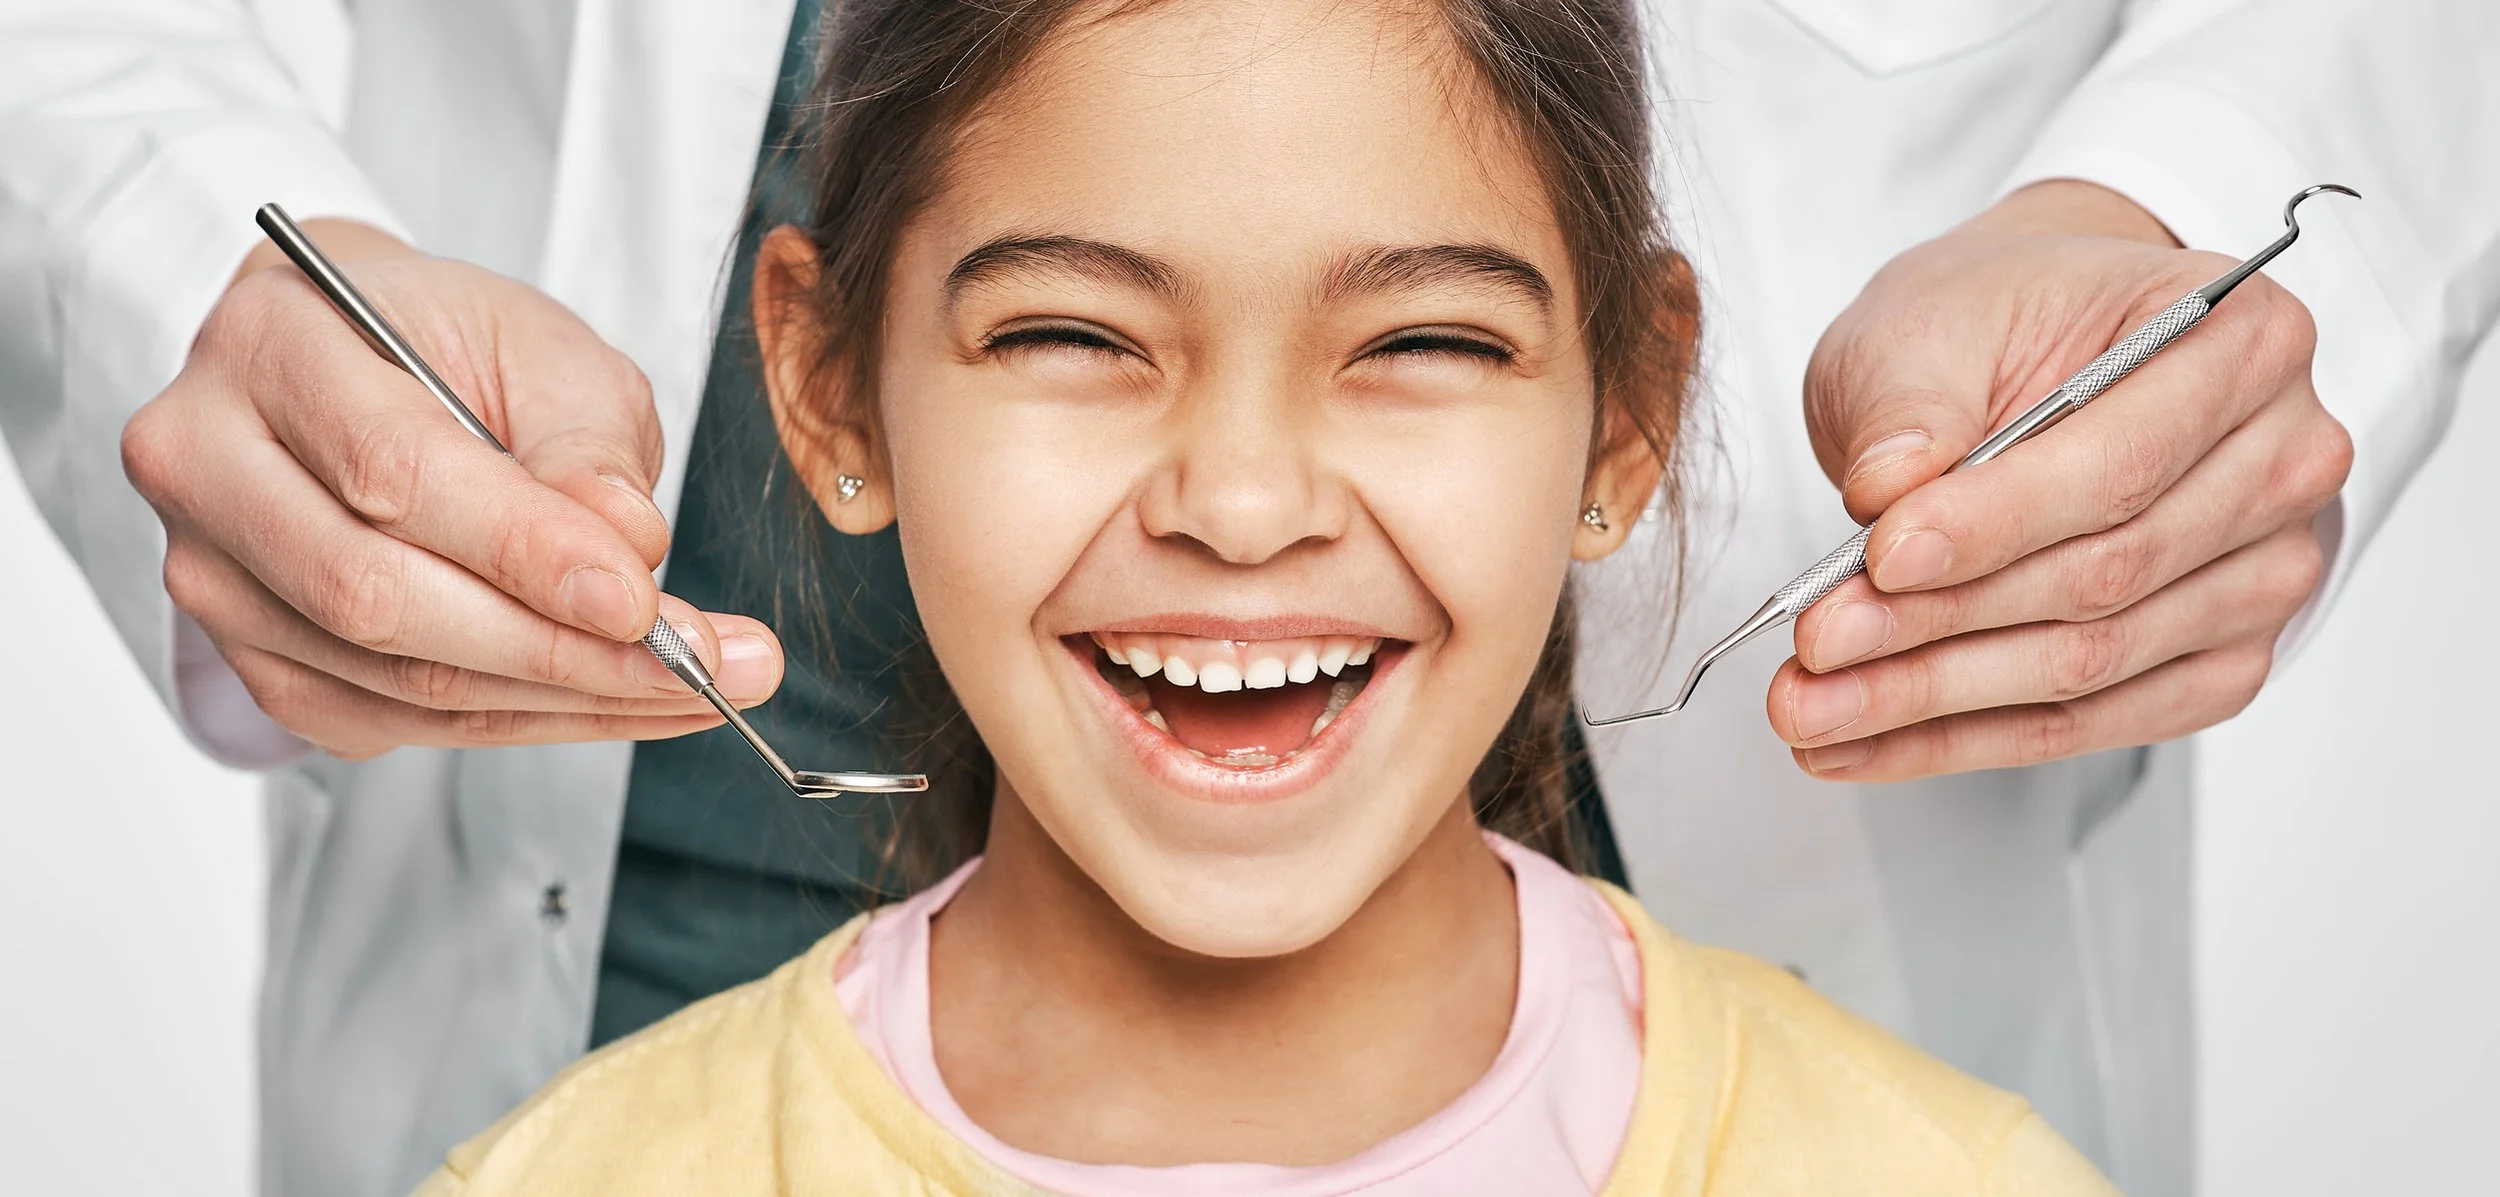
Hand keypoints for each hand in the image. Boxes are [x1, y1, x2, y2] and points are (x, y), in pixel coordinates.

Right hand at [122, 220, 783, 759]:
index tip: (644, 600)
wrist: (353, 367)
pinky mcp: (255, 658)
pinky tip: (618, 701)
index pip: (392, 472)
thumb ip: (585, 443)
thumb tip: (628, 549)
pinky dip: (522, 722)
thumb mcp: (540, 346)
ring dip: (563, 701)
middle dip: (560, 649)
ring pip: (392, 677)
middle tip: (704, 664)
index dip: (525, 550)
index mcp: (270, 348)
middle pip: (376, 595)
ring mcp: (216, 575)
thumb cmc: (445, 343)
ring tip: (696, 688)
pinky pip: (393, 721)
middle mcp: (208, 466)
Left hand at [1769, 181, 2350, 781]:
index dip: (1994, 525)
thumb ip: (1909, 406)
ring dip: (1936, 700)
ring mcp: (2265, 571)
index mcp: (2242, 343)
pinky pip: (2092, 723)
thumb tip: (1888, 489)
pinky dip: (1967, 740)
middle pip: (2106, 577)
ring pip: (2092, 665)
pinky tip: (1869, 742)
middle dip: (1940, 626)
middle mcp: (2282, 460)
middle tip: (1820, 647)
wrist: (2028, 355)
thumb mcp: (1925, 325)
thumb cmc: (1997, 323)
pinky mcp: (2221, 657)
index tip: (1882, 557)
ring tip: (1813, 708)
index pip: (2118, 466)